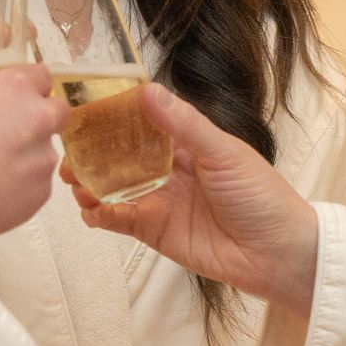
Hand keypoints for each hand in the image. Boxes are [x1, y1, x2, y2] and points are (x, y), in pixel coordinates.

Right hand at [0, 64, 66, 266]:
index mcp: (10, 88)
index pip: (41, 74)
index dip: (28, 85)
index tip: (12, 95)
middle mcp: (36, 118)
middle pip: (58, 110)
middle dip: (41, 117)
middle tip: (9, 128)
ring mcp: (43, 158)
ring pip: (45, 149)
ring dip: (26, 154)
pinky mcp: (42, 193)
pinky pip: (36, 183)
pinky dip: (20, 185)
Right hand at [66, 84, 318, 311]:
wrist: (278, 254)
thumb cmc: (261, 196)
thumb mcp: (224, 152)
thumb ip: (184, 125)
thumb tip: (149, 92)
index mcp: (187, 143)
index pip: (142, 122)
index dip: (113, 116)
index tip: (84, 109)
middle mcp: (168, 170)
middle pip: (120, 156)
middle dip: (92, 152)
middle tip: (67, 150)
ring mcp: (159, 201)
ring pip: (114, 188)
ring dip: (90, 184)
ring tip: (74, 182)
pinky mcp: (155, 232)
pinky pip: (120, 221)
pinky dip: (101, 215)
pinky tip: (90, 211)